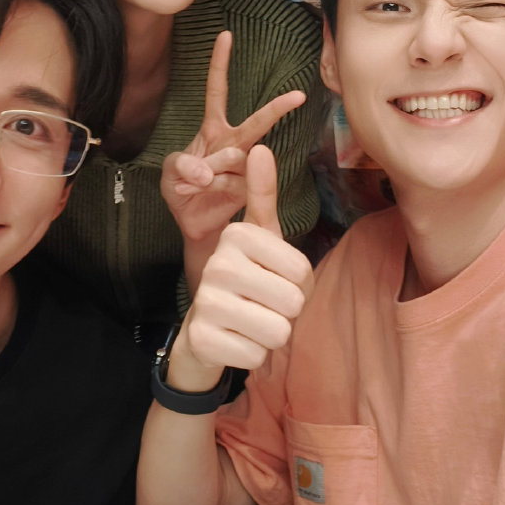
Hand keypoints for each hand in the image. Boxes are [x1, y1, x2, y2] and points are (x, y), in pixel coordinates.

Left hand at [161, 31, 306, 248]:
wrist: (192, 224)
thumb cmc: (183, 190)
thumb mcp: (170, 172)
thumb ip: (182, 165)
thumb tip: (206, 170)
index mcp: (213, 129)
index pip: (218, 90)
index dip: (220, 63)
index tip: (225, 35)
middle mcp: (233, 143)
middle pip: (256, 122)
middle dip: (276, 109)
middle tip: (296, 97)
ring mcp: (244, 166)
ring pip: (234, 157)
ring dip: (208, 171)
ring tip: (193, 183)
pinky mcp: (249, 188)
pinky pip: (232, 181)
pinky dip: (212, 186)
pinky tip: (200, 191)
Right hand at [177, 146, 312, 379]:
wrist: (205, 329)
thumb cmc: (246, 278)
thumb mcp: (261, 237)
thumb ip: (263, 194)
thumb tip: (260, 148)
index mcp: (237, 235)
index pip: (301, 271)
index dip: (298, 285)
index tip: (272, 278)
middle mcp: (218, 264)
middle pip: (293, 304)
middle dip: (286, 313)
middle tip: (261, 305)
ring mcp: (207, 302)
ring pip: (278, 332)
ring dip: (270, 335)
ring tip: (249, 323)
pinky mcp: (202, 339)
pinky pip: (258, 356)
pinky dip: (252, 355)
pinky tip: (234, 341)